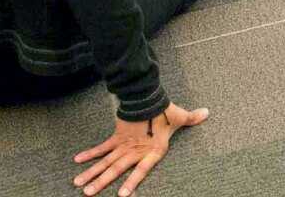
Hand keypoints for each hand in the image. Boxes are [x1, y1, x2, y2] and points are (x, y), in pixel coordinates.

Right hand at [72, 103, 208, 196]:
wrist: (148, 96)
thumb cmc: (165, 109)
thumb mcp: (180, 117)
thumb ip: (192, 118)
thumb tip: (207, 113)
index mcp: (153, 149)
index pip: (141, 170)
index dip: (132, 182)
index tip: (122, 195)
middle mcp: (136, 150)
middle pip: (116, 168)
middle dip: (101, 182)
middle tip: (88, 193)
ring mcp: (125, 144)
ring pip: (106, 161)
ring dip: (92, 172)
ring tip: (79, 184)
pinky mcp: (117, 136)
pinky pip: (102, 147)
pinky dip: (90, 154)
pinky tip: (77, 161)